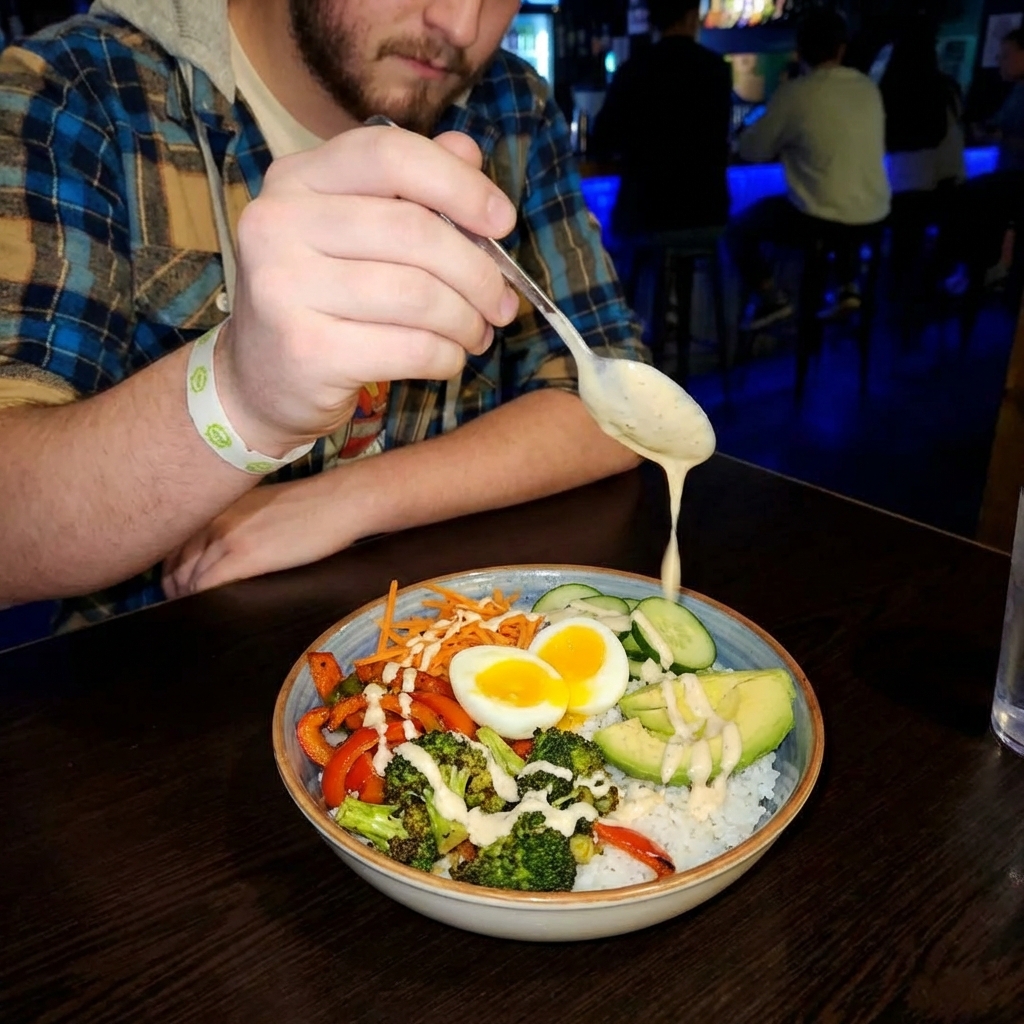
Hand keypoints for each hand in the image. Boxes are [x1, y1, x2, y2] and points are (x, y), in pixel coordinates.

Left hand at [161, 478, 348, 597]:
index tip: (178, 588)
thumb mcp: (259, 506)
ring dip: (187, 600)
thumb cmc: (308, 505)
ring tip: (197, 615)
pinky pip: (206, 586)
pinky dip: (202, 602)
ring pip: (188, 579)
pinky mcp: (244, 557)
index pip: (174, 545)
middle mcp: (213, 519)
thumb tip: (220, 551)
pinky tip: (210, 613)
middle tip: (184, 608)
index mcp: (215, 506)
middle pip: (175, 565)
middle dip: (175, 590)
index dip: (172, 572)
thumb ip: (232, 523)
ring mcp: (226, 538)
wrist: (337, 502)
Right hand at [217, 126, 519, 455]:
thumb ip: (410, 187)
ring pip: (418, 294)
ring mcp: (285, 288)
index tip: (502, 221)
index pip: (390, 154)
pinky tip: (449, 358)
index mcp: (296, 179)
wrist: (262, 381)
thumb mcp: (356, 231)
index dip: (459, 184)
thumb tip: (467, 151)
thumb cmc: (324, 299)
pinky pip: (411, 347)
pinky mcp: (306, 350)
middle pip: (413, 230)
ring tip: (478, 333)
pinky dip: (447, 356)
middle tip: (502, 303)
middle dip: (478, 272)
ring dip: (467, 320)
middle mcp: (279, 223)